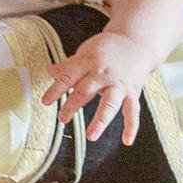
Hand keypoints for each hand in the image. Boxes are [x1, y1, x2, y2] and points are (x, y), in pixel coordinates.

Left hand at [44, 27, 148, 145]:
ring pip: (109, 103)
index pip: (68, 76)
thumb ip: (70, 65)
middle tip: (62, 119)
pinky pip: (133, 111)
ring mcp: (119, 85)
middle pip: (86, 91)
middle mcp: (103, 75)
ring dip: (100, 120)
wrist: (136, 42)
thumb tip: (51, 71)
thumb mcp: (86, 52)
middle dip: (73, 105)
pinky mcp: (133, 92)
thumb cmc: (107, 48)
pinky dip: (131, 126)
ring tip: (91, 136)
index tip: (46, 101)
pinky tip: (127, 140)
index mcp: (88, 63)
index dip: (56, 89)